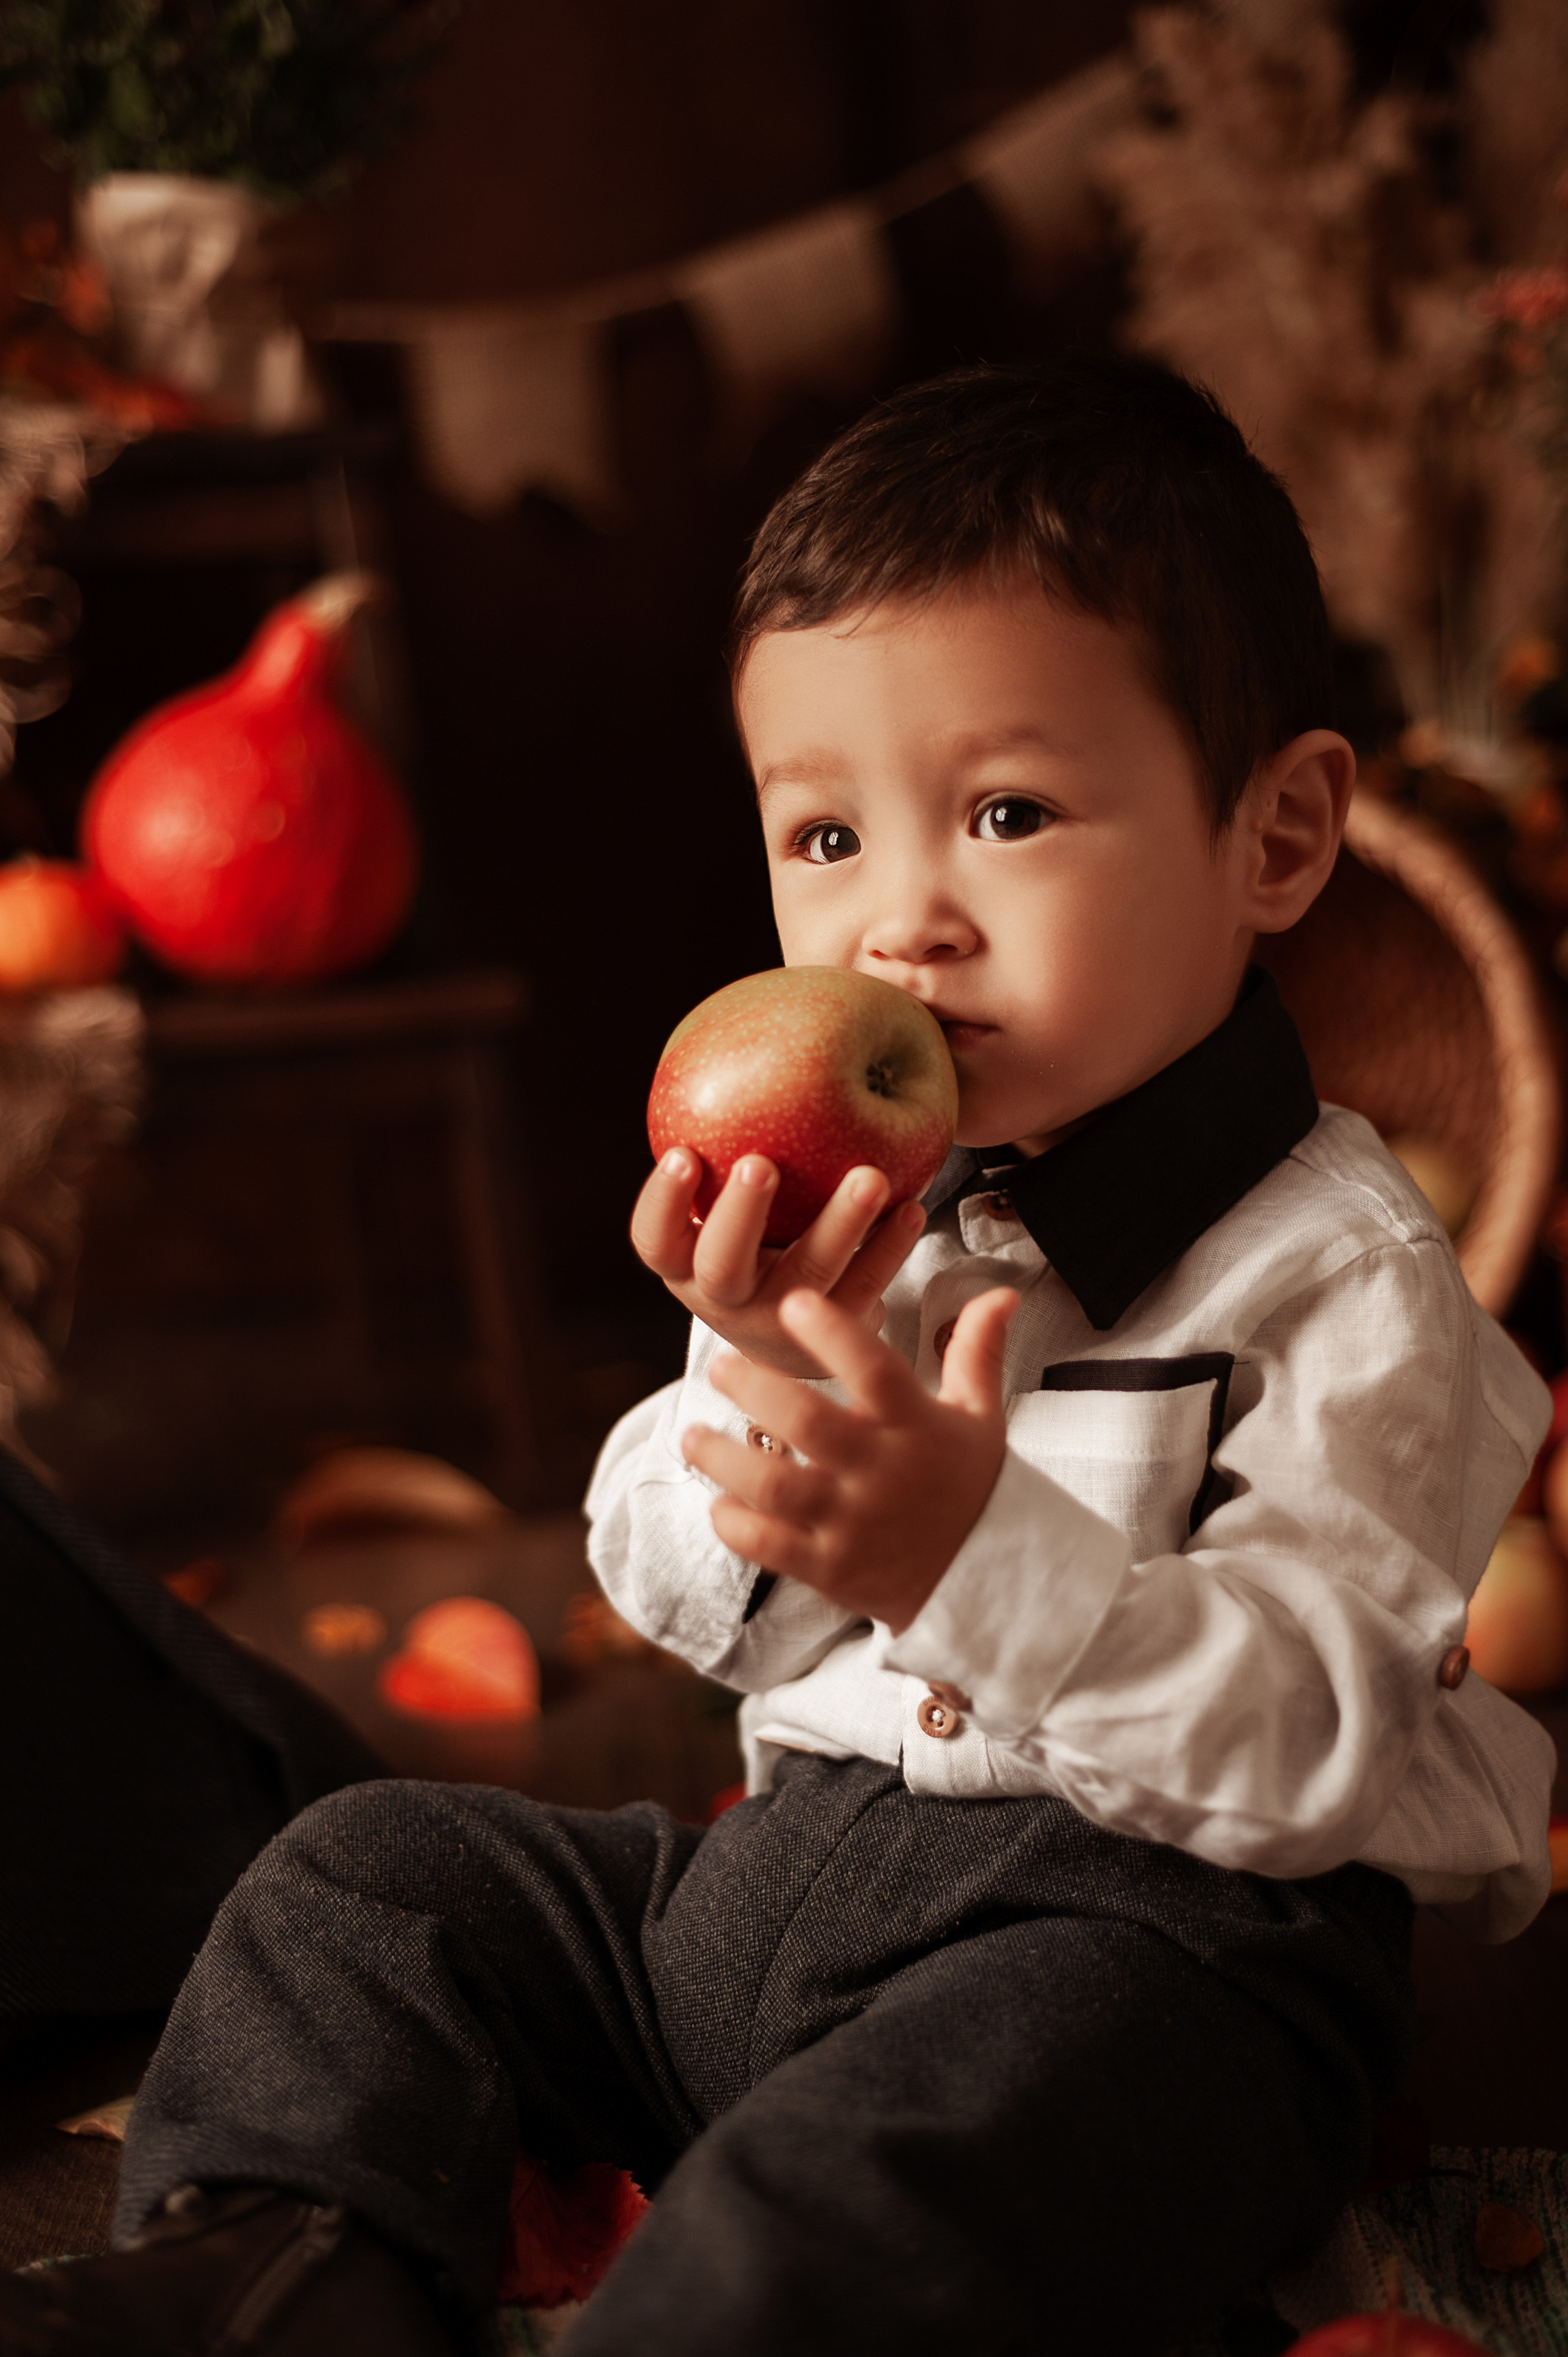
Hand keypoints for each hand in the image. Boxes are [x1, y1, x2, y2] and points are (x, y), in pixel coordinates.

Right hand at [631, 1148, 926, 1374]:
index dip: (663, 1201)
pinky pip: (865, 1287)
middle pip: (723, 1264)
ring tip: (871, 1178)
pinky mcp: (833, 1331)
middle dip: (740, 1213)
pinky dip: (889, 1247)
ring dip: (840, 1225)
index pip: (655, 1239)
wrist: (794, 1338)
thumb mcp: (725, 1211)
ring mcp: (780, 1319)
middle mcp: (724, 1297)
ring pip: (807, 1277)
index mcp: (685, 1264)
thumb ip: (726, 1154)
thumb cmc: (754, 1243)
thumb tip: (751, 1047)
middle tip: (762, 1163)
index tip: (682, 1152)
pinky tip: (911, 1208)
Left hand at [681, 1284, 1018, 1632]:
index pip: (874, 1368)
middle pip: (808, 1423)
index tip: (793, 1303)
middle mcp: (881, 1472)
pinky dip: (736, 1525)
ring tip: (691, 1435)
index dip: (833, 1334)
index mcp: (915, 1426)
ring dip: (724, 1459)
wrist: (987, 1580)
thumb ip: (976, 1350)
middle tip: (720, 1366)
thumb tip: (1001, 1293)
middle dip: (755, 1388)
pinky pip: (771, 1546)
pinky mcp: (830, 1567)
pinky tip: (718, 1502)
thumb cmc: (971, 1486)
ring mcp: (852, 1523)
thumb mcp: (981, 1415)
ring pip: (775, 1487)